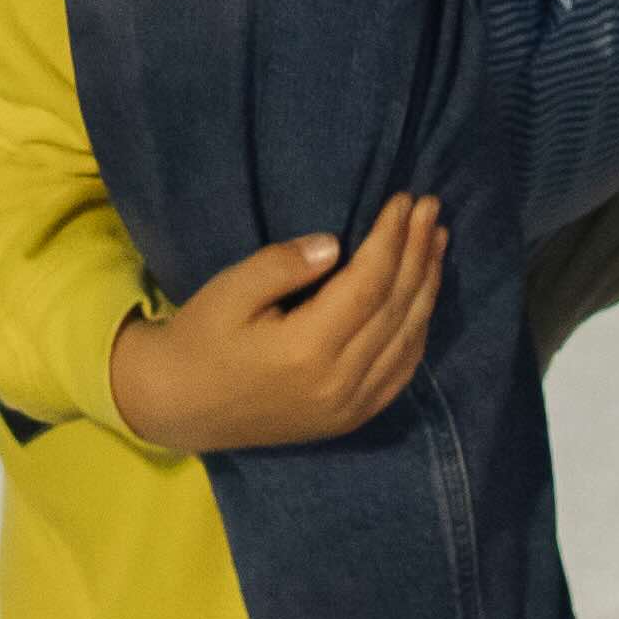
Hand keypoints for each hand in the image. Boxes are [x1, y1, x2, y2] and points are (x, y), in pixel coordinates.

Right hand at [104, 199, 444, 455]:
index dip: (392, 238)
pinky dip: (418, 331)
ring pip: (407, 340)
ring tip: (436, 242)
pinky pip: (400, 373)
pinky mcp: (350, 419)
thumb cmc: (201, 340)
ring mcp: (349, 407)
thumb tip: (335, 243)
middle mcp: (339, 382)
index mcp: (307, 349)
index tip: (403, 199)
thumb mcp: (228, 291)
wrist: (182, 408)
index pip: (369, 284)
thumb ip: (281, 265)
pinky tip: (424, 298)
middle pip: (396, 308)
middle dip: (418, 252)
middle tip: (431, 208)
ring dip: (427, 287)